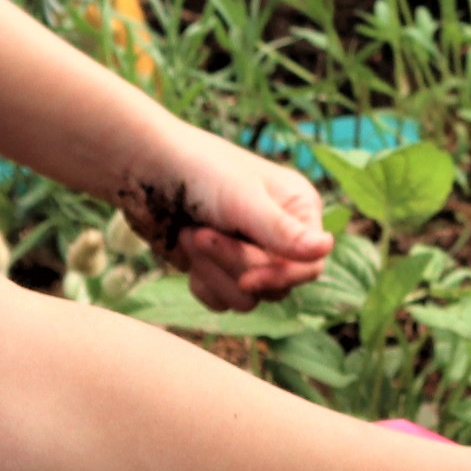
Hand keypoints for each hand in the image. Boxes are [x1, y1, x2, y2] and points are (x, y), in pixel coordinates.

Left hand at [115, 129, 330, 307]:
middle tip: (199, 232)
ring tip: (188, 234)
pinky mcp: (219, 269)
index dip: (281, 277)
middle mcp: (280, 234)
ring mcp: (249, 253)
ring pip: (248, 299)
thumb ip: (282, 231)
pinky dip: (201, 281)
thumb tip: (327, 249)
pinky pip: (221, 301)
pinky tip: (183, 251)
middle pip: (276, 285)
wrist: (143, 170)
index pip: (310, 266)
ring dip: (213, 272)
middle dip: (233, 264)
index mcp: (298, 209)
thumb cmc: (197, 171)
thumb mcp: (243, 200)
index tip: (249, 280)